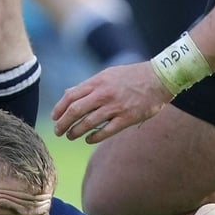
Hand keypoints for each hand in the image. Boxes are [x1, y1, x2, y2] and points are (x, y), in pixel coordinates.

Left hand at [51, 62, 172, 142]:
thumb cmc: (132, 76)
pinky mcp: (127, 118)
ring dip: (75, 132)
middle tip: (58, 131)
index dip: (59, 109)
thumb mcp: (108, 74)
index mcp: (97, 82)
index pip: (70, 96)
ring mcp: (115, 107)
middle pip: (75, 111)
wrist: (160, 78)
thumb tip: (69, 95)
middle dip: (63, 124)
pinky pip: (105, 131)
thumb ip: (89, 86)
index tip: (54, 117)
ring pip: (87, 123)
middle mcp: (103, 94)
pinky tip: (88, 139)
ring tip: (71, 136)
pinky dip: (93, 137)